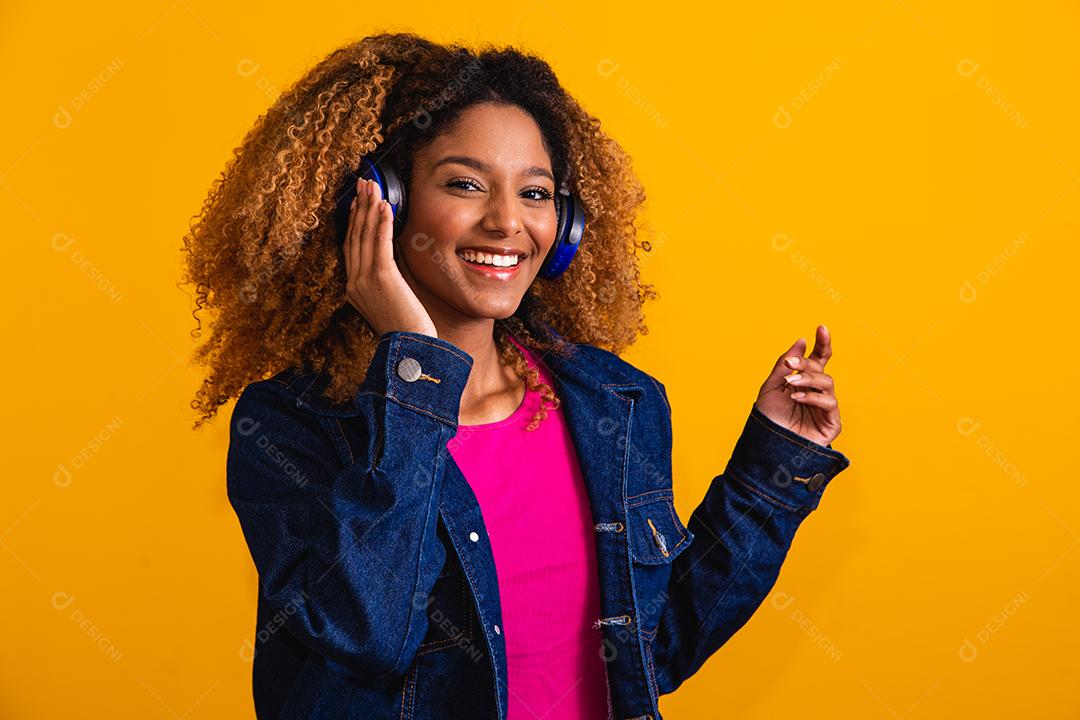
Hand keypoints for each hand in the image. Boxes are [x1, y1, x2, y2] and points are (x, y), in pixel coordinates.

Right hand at [343, 177, 437, 337]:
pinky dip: (381, 223)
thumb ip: (384, 284)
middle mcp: (354, 283)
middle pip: (354, 236)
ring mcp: (365, 280)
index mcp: (353, 289)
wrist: (410, 350)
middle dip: (358, 207)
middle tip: (362, 183)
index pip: (351, 247)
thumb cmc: (406, 330)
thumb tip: (389, 267)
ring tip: (372, 187)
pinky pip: (379, 244)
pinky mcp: (382, 278)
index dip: (353, 222)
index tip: (358, 202)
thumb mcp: (389, 303)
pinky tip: (385, 206)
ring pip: (364, 237)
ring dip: (368, 208)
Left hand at [754, 325, 841, 446]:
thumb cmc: (769, 420)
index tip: (820, 328)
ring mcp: (825, 407)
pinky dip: (813, 397)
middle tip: (790, 365)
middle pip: (821, 369)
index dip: (822, 343)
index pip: (819, 359)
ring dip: (809, 379)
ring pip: (827, 382)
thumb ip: (786, 364)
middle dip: (807, 364)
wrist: (767, 448)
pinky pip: (829, 402)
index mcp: (804, 382)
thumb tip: (801, 341)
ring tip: (791, 384)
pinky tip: (797, 397)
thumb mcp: (772, 387)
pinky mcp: (832, 423)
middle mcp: (817, 393)